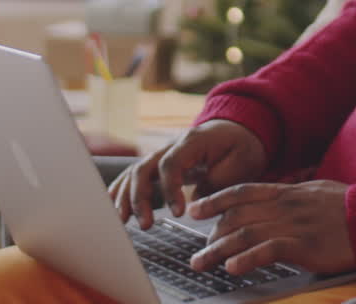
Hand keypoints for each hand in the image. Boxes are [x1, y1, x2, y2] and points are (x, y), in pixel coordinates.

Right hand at [107, 119, 265, 228]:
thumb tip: (193, 202)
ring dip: (126, 197)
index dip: (170, 188)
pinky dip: (122, 190)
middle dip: (141, 197)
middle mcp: (171, 145)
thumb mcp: (241, 161)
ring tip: (123, 222)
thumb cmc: (240, 146)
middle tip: (145, 224)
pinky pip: (135, 175)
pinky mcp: (158, 164)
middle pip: (144, 168)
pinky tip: (114, 209)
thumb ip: (217, 181)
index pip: (171, 163)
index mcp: (192, 141)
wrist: (237, 131)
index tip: (178, 212)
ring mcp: (161, 153)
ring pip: (135, 172)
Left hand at [187, 181, 353, 275]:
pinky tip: (232, 268)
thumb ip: (293, 196)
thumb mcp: (316, 192)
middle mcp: (285, 205)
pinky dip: (247, 259)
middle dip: (212, 235)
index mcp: (287, 192)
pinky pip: (269, 250)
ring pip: (245, 234)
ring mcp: (293, 225)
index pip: (242, 192)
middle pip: (237, 217)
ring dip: (217, 251)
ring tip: (200, 264)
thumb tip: (277, 198)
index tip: (195, 209)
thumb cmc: (348, 207)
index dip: (215, 200)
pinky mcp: (305, 245)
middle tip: (198, 252)